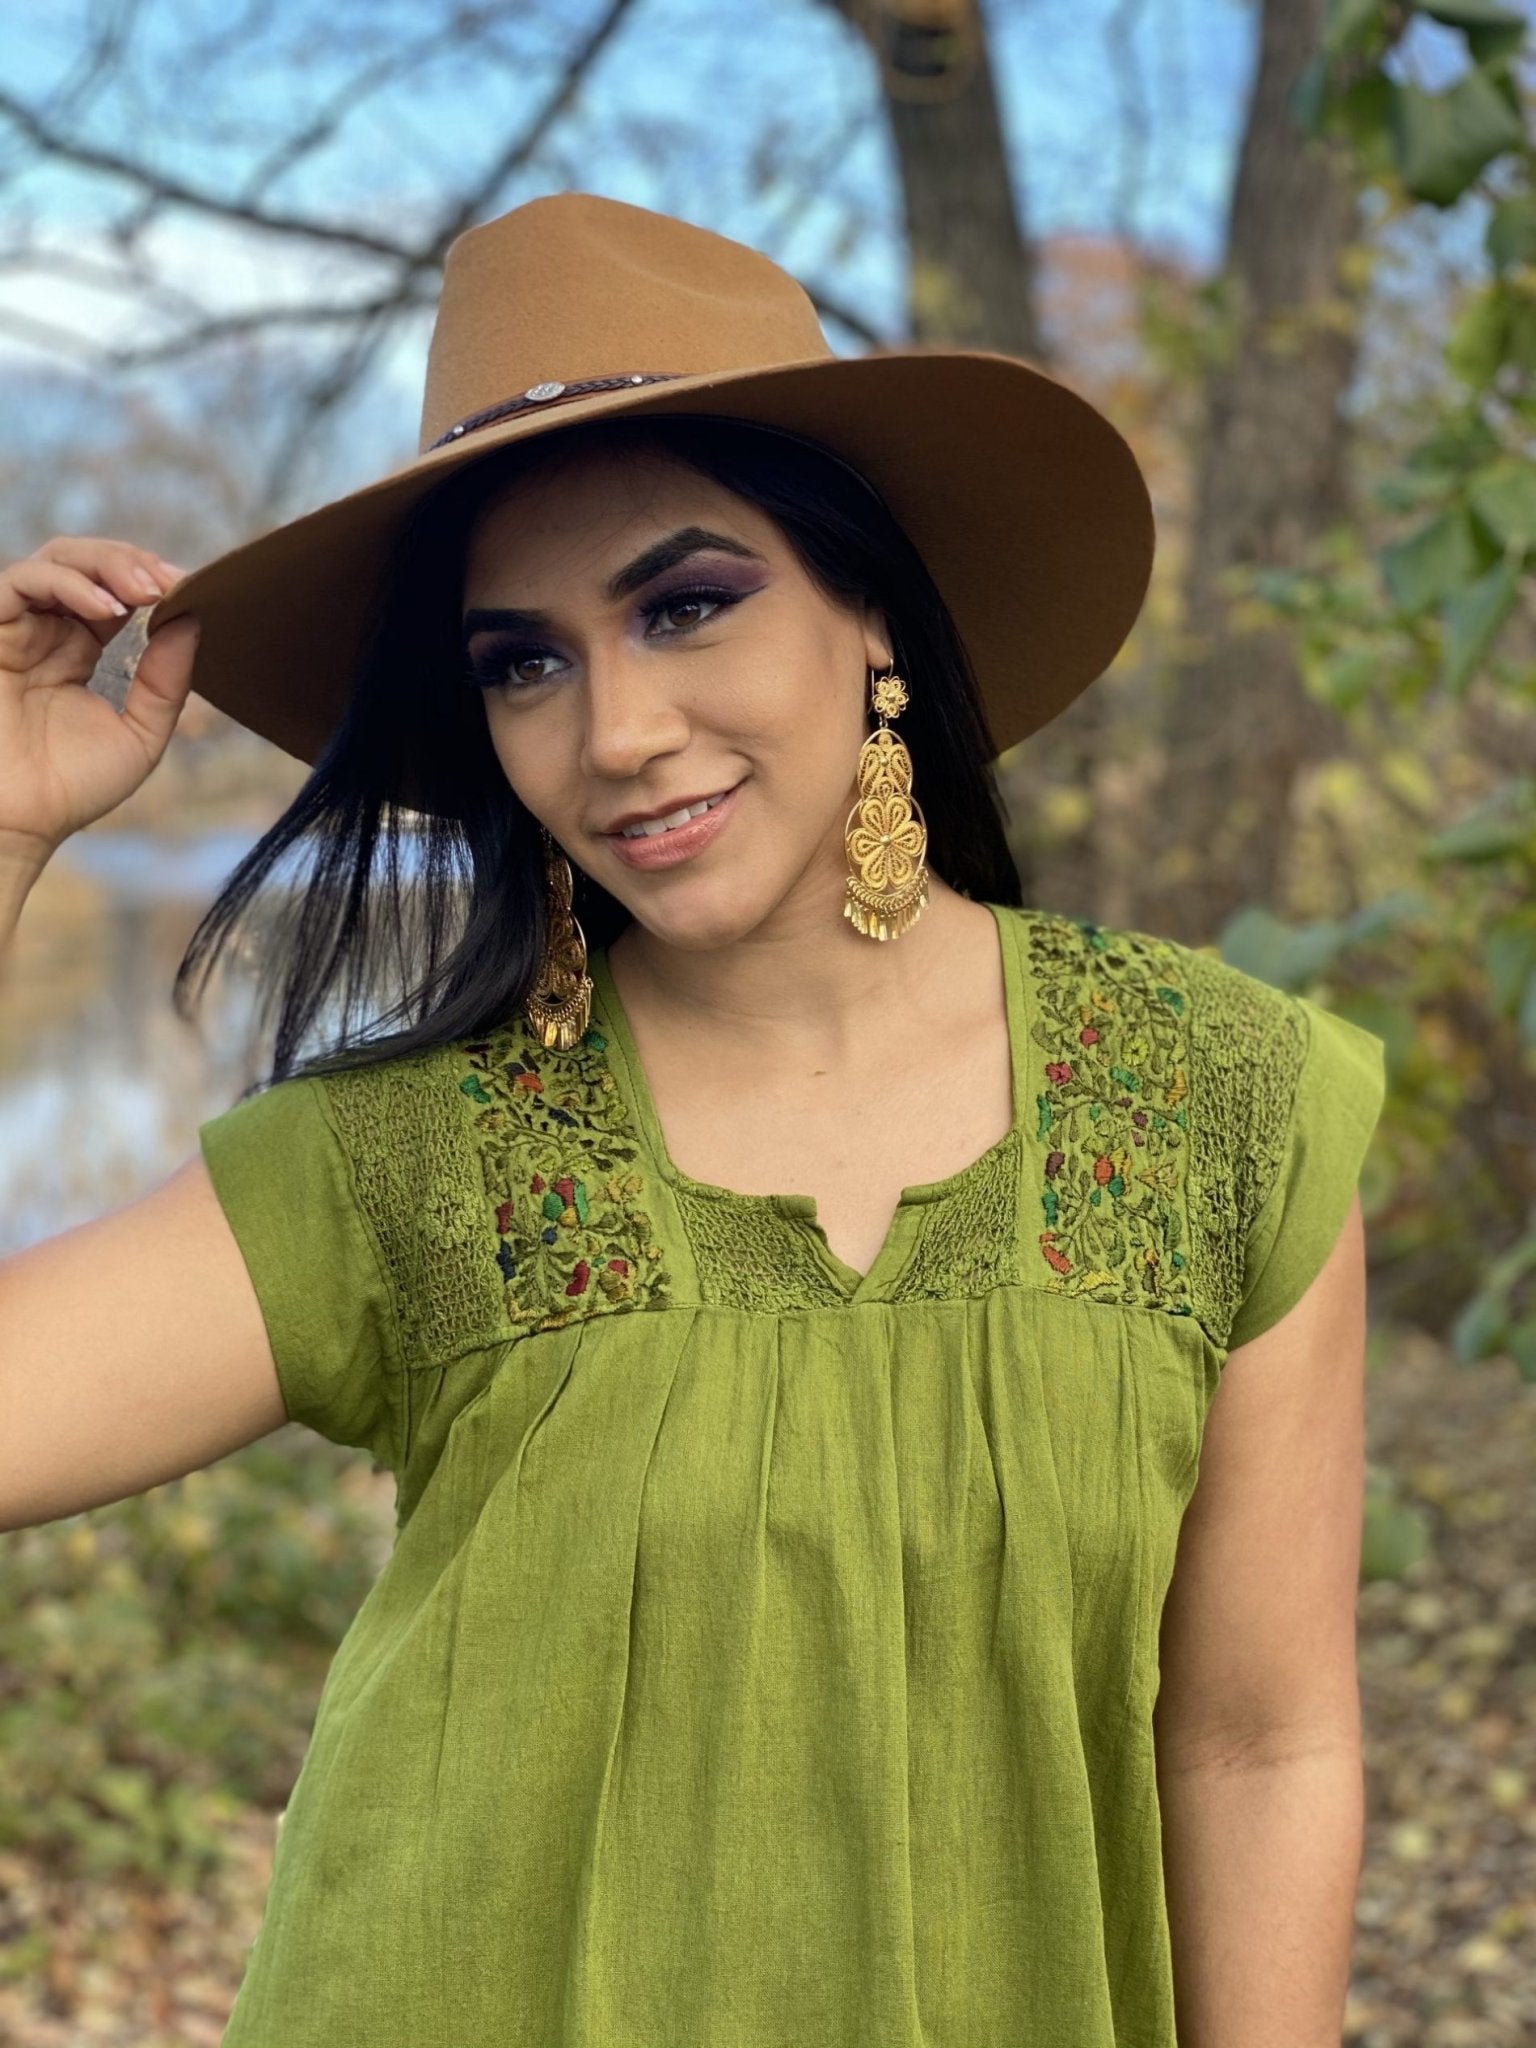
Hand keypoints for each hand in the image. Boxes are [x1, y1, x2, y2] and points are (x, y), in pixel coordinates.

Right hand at [0, 537, 199, 871]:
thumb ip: (165, 681)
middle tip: (166, 584)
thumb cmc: (71, 789)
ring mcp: (16, 629)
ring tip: (143, 592)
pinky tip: (106, 609)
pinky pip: (21, 582)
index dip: (150, 582)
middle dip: (131, 563)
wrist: (18, 822)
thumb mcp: (140, 734)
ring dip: (105, 565)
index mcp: (77, 650)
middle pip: (86, 564)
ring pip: (56, 560)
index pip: (114, 592)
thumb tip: (191, 621)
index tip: (189, 590)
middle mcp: (45, 632)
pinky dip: (67, 583)